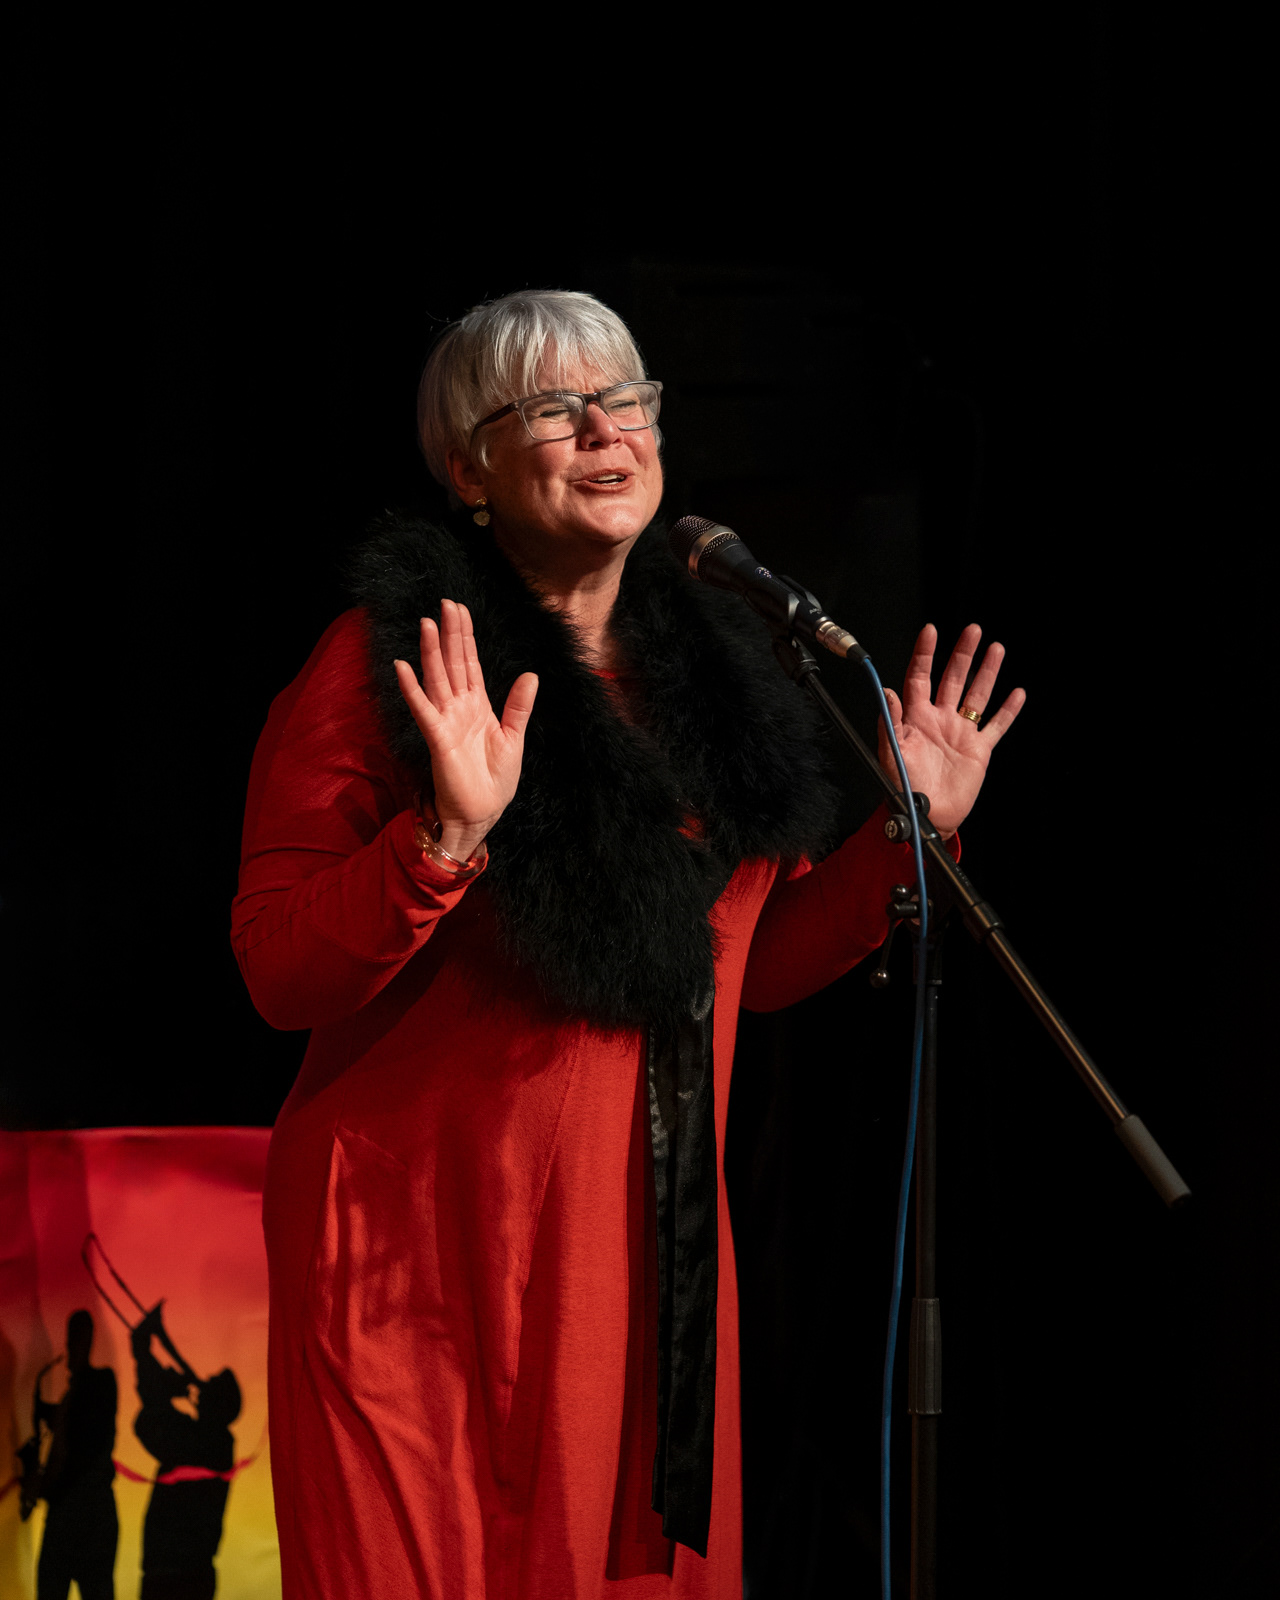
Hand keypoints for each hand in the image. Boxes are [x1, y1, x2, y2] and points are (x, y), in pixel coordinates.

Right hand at [394, 599, 537, 861]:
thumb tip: (531, 674)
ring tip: (426, 624)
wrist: (483, 813)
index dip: (465, 637)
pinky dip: (412, 689)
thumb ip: (519, 706)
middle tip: (445, 603)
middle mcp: (459, 708)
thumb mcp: (514, 738)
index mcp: (478, 706)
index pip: (470, 664)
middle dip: (450, 634)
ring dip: (431, 652)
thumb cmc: (496, 781)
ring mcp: (447, 721)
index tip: (460, 610)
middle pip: (453, 664)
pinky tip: (402, 666)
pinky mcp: (438, 738)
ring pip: (438, 679)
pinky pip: (423, 709)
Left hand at [878, 623, 1024, 838]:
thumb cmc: (904, 787)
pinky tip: (1017, 693)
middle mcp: (940, 720)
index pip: (920, 677)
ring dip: (987, 672)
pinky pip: (996, 726)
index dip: (925, 654)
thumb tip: (888, 692)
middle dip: (963, 654)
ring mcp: (961, 733)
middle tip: (973, 630)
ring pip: (977, 695)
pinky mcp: (979, 750)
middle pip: (953, 678)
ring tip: (996, 648)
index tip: (931, 631)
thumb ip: (890, 722)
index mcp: (916, 718)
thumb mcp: (891, 753)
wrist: (927, 815)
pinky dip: (1008, 711)